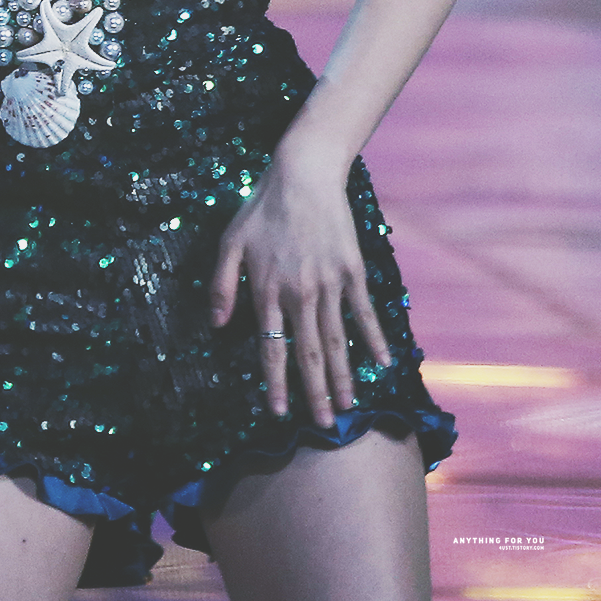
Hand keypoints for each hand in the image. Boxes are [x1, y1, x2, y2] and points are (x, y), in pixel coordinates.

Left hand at [208, 154, 392, 427]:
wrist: (304, 174)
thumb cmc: (262, 207)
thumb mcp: (231, 241)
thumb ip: (222, 284)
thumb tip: (217, 325)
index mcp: (269, 290)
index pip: (272, 348)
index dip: (277, 383)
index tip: (281, 413)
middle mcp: (301, 294)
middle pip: (309, 354)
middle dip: (316, 394)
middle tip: (326, 426)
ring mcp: (330, 283)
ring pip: (336, 340)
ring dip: (343, 376)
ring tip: (349, 407)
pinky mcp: (352, 270)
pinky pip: (364, 312)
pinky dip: (373, 338)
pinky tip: (383, 363)